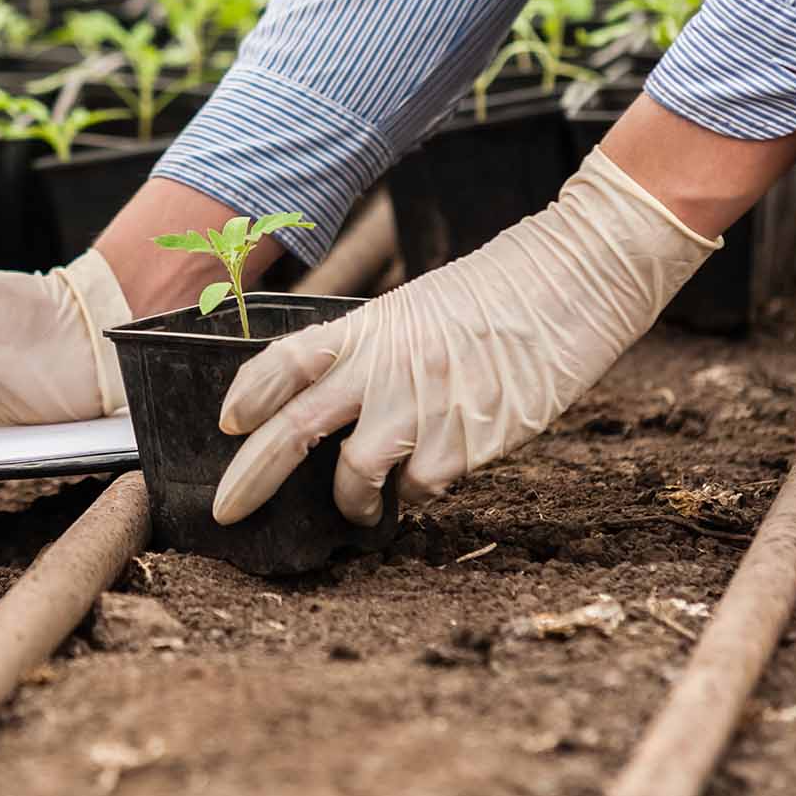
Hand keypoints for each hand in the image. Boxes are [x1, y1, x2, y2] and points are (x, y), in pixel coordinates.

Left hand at [211, 146, 719, 525]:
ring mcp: (424, 407)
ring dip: (349, 502)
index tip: (226, 423)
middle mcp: (384, 368)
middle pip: (296, 429)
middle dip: (252, 477)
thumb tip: (322, 406)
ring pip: (356, 474)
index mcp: (366, 328)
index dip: (248, 393)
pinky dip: (419, 489)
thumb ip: (365, 356)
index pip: (285, 359)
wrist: (569, 286)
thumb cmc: (488, 299)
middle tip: (226, 509)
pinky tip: (436, 471)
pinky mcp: (467, 442)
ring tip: (360, 507)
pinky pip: (421, 486)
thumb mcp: (410, 312)